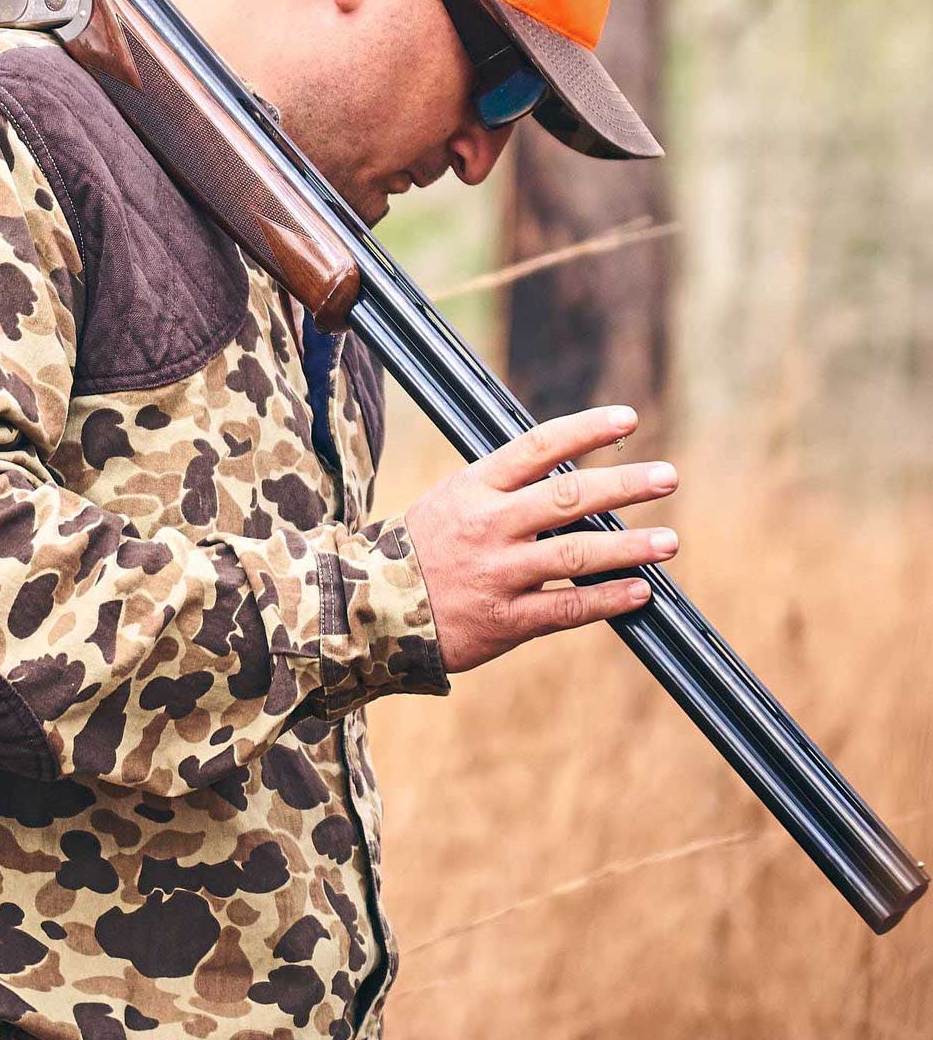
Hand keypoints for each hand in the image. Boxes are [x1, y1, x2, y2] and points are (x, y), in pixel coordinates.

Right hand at [403, 405, 678, 673]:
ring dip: (630, 548)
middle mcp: (489, 525)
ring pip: (576, 555)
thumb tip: (575, 482)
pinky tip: (640, 592)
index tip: (627, 420)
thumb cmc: (421, 549)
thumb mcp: (452, 500)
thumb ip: (507, 490)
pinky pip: (567, 609)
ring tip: (669, 542)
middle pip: (568, 497)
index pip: (539, 446)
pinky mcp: (504, 619)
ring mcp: (498, 573)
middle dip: (624, 485)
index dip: (586, 429)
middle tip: (667, 477)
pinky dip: (607, 600)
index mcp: (475, 487)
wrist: (371, 607)